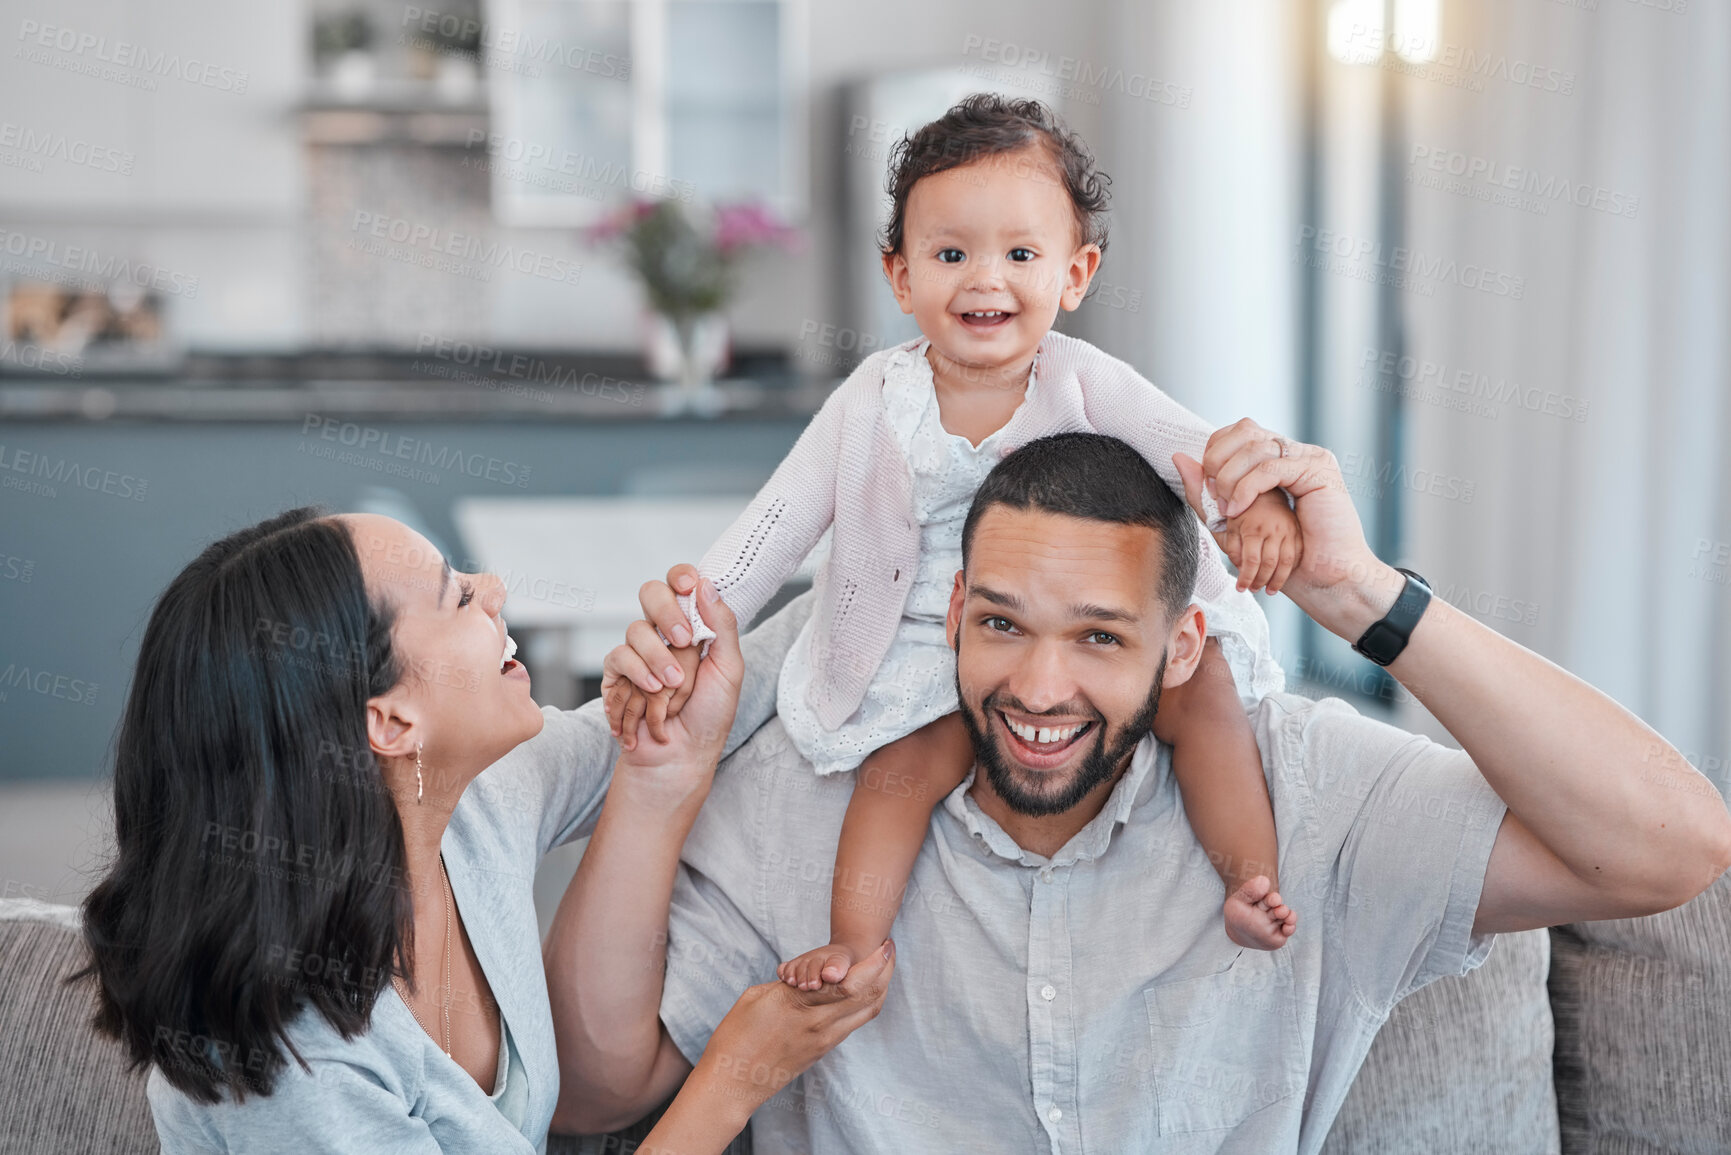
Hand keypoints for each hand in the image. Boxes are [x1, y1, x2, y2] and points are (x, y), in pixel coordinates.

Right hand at [601, 565, 704, 749]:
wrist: (683, 754)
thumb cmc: (710, 715)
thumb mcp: (729, 669)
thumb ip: (722, 624)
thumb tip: (706, 584)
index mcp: (693, 625)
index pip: (681, 585)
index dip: (681, 577)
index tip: (689, 583)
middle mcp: (664, 633)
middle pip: (651, 593)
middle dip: (667, 612)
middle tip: (684, 640)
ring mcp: (639, 652)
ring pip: (636, 629)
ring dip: (658, 659)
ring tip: (674, 686)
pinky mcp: (617, 673)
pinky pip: (619, 656)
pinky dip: (637, 674)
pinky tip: (651, 693)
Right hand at [690, 940, 895, 1122]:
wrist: (733, 1085)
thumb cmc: (735, 1038)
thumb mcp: (756, 996)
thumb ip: (789, 984)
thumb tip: (808, 979)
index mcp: (800, 1005)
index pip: (851, 982)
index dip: (874, 962)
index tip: (884, 945)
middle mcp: (820, 1025)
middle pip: (868, 997)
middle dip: (885, 970)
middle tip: (889, 950)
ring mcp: (824, 1041)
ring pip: (866, 1012)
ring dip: (880, 987)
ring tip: (882, 967)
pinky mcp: (822, 1051)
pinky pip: (854, 1023)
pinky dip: (865, 1003)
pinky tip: (862, 990)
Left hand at [1174, 420, 1403, 639]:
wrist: (1324, 577)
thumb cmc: (1284, 556)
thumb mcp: (1232, 522)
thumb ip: (1205, 492)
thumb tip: (1177, 456)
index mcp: (1274, 459)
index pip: (1234, 432)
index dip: (1213, 453)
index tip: (1209, 488)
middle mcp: (1292, 452)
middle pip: (1243, 430)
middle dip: (1219, 462)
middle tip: (1217, 497)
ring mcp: (1307, 456)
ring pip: (1255, 446)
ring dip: (1231, 479)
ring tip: (1230, 510)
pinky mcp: (1318, 468)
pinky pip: (1271, 466)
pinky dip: (1248, 487)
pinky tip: (1240, 509)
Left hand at [1217, 489, 1302, 595]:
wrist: (1265, 492)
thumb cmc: (1243, 511)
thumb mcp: (1229, 524)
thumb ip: (1231, 547)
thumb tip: (1239, 568)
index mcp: (1252, 528)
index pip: (1250, 561)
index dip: (1245, 578)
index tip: (1241, 588)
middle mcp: (1272, 529)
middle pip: (1268, 564)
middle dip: (1260, 581)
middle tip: (1253, 589)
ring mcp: (1288, 530)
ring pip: (1286, 563)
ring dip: (1277, 581)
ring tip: (1268, 590)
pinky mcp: (1298, 532)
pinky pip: (1297, 556)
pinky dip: (1290, 570)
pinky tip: (1281, 577)